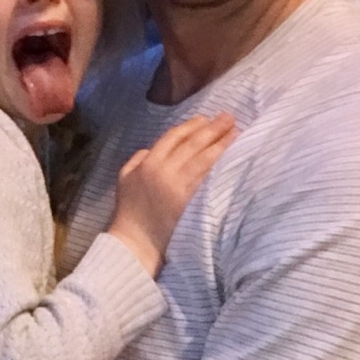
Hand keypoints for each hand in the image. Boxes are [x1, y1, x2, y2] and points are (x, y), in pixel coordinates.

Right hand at [108, 112, 236, 276]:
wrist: (136, 242)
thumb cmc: (129, 211)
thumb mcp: (124, 178)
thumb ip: (137, 159)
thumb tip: (152, 148)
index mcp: (148, 163)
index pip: (173, 137)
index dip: (191, 126)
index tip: (206, 118)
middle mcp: (164, 170)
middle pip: (193, 144)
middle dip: (212, 128)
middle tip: (229, 117)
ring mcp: (179, 186)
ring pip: (204, 159)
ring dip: (221, 143)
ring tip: (235, 132)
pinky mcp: (191, 202)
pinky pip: (208, 178)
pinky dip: (220, 165)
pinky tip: (231, 157)